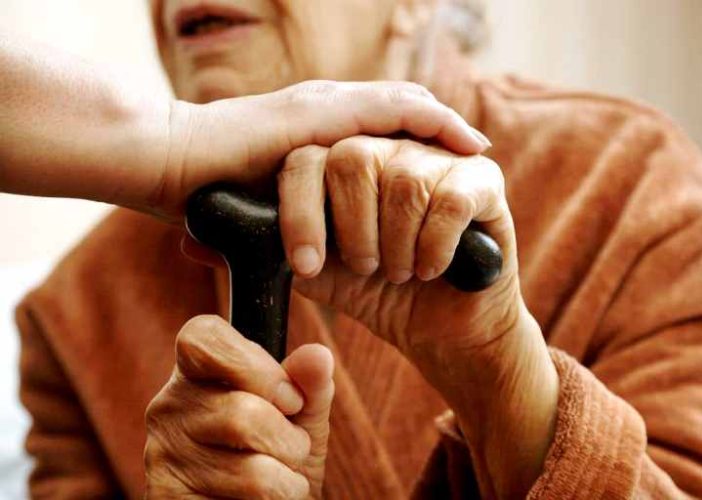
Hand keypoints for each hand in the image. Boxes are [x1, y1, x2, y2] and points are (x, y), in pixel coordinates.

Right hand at [144, 316, 333, 498]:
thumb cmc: (280, 460)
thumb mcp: (303, 419)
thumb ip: (310, 385)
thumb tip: (317, 355)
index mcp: (196, 373)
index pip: (202, 337)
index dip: (253, 365)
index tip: (289, 397)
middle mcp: (169, 407)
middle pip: (241, 411)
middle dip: (289, 439)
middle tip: (292, 449)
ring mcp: (162, 456)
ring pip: (249, 466)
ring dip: (286, 478)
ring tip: (279, 480)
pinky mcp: (167, 498)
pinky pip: (247, 496)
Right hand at [151, 81, 489, 218]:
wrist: (165, 163)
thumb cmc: (203, 189)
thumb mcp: (262, 205)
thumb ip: (290, 217)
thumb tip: (297, 254)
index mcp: (313, 131)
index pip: (377, 127)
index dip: (414, 144)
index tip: (444, 169)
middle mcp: (324, 109)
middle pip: (400, 111)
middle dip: (439, 135)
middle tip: (475, 157)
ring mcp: (322, 106)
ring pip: (403, 105)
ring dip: (442, 130)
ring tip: (477, 152)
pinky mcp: (318, 114)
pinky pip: (391, 113)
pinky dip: (430, 127)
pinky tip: (460, 144)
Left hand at [273, 137, 557, 497]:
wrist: (443, 330)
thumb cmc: (381, 294)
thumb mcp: (320, 273)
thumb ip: (272, 248)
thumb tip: (198, 238)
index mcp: (351, 163)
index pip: (309, 160)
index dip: (301, 213)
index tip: (306, 266)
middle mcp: (393, 149)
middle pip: (353, 159)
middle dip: (353, 230)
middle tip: (366, 268)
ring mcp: (440, 161)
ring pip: (403, 180)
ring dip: (395, 245)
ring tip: (401, 272)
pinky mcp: (482, 183)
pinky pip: (448, 199)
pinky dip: (433, 246)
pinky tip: (432, 270)